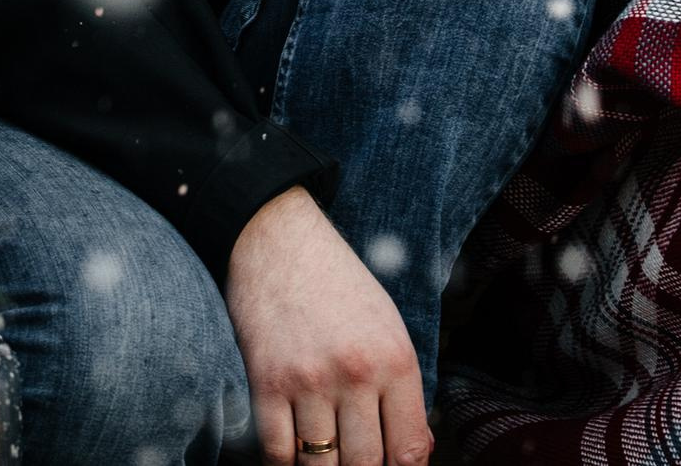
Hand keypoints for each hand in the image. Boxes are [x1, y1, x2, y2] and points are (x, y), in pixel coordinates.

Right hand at [225, 187, 432, 465]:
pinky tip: (292, 453)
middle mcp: (355, 374)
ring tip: (323, 457)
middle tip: (351, 458)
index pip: (409, 450)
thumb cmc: (338, 283)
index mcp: (395, 360)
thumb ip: (403, 390)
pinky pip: (276, 452)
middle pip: (365, 465)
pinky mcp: (265, 382)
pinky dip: (284, 462)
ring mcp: (308, 381)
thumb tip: (415, 452)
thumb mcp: (387, 326)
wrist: (278, 238)